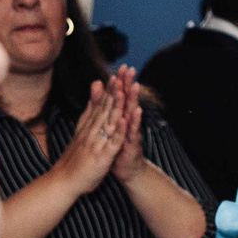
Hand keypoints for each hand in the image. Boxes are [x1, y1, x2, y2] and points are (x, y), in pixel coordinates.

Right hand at [54, 79, 123, 195]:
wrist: (63, 180)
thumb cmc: (74, 160)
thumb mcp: (79, 134)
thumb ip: (86, 116)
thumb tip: (90, 102)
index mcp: (87, 127)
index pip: (99, 105)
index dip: (108, 89)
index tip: (115, 74)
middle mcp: (91, 131)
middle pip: (105, 107)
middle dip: (114, 89)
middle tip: (122, 73)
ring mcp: (97, 141)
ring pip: (108, 120)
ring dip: (116, 104)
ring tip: (123, 88)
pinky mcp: (102, 155)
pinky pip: (112, 141)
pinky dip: (118, 130)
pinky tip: (124, 119)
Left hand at [104, 67, 147, 182]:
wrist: (128, 170)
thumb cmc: (118, 148)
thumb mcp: (111, 127)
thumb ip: (107, 109)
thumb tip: (103, 92)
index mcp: (121, 118)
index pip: (121, 97)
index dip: (121, 81)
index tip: (121, 66)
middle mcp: (128, 123)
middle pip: (128, 100)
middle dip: (129, 85)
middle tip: (130, 70)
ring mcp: (131, 133)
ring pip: (132, 114)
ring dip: (133, 100)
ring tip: (134, 86)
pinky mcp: (131, 145)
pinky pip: (132, 132)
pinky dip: (132, 123)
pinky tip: (133, 113)